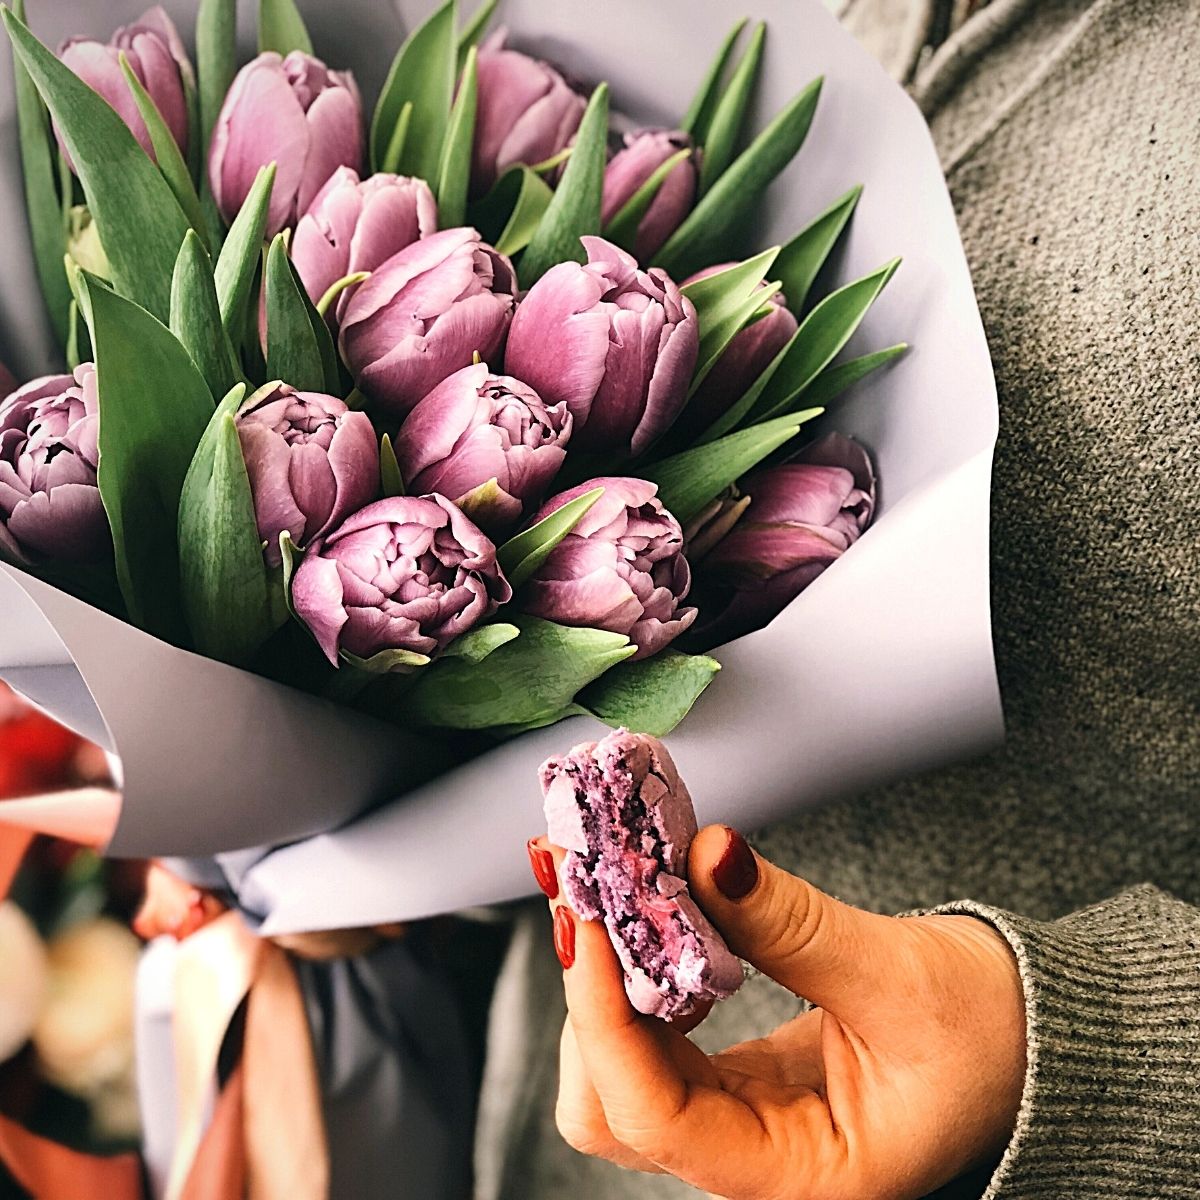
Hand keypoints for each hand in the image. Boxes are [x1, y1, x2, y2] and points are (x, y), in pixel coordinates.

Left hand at [531, 826, 1025, 1199]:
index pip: (655, 1116)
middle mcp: (752, 1160)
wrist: (1029, 1038)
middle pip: (611, 1104)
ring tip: (604, 891)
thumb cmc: (992, 1034)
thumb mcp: (897, 974)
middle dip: (588, 999)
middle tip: (582, 890)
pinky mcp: (735, 1076)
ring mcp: (737, 1121)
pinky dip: (634, 974)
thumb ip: (790, 922)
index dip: (603, 1016)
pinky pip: (654, 1036)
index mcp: (798, 1174)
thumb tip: (704, 854)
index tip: (586, 918)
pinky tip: (644, 917)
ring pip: (619, 1071)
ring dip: (602, 981)